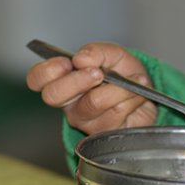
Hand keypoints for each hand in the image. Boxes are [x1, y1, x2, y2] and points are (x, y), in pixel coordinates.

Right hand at [26, 42, 156, 133]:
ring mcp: (84, 120)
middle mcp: (68, 102)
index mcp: (63, 79)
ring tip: (134, 81)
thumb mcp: (114, 54)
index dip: (47, 71)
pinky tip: (138, 93)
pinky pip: (115, 113)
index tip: (67, 63)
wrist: (147, 95)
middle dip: (78, 81)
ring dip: (118, 88)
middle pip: (53, 96)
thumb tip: (81, 58)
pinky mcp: (102, 133)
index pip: (36, 78)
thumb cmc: (123, 73)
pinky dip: (131, 98)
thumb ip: (97, 51)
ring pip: (92, 103)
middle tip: (99, 73)